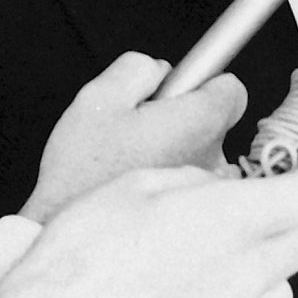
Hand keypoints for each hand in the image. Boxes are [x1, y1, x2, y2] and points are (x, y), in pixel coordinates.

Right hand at [0, 145, 297, 297]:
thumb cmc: (81, 260)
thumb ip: (195, 181)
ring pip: (277, 287)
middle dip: (281, 217)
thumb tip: (217, 182)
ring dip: (261, 263)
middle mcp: (241, 276)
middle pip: (297, 242)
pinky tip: (193, 293)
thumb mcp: (138, 184)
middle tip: (251, 204)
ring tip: (218, 252)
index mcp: (230, 222)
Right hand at [19, 51, 244, 221]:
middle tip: (139, 127)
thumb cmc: (82, 171)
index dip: (203, 82)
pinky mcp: (195, 218)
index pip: (232, 90)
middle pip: (214, 122)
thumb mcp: (100, 96)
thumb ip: (140, 68)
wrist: (65, 229)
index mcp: (198, 124)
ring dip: (176, 150)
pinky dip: (172, 179)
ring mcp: (205, 192)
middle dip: (182, 116)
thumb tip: (162, 70)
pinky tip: (139, 185)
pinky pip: (193, 185)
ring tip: (134, 161)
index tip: (177, 90)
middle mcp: (213, 160)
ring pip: (201, 154)